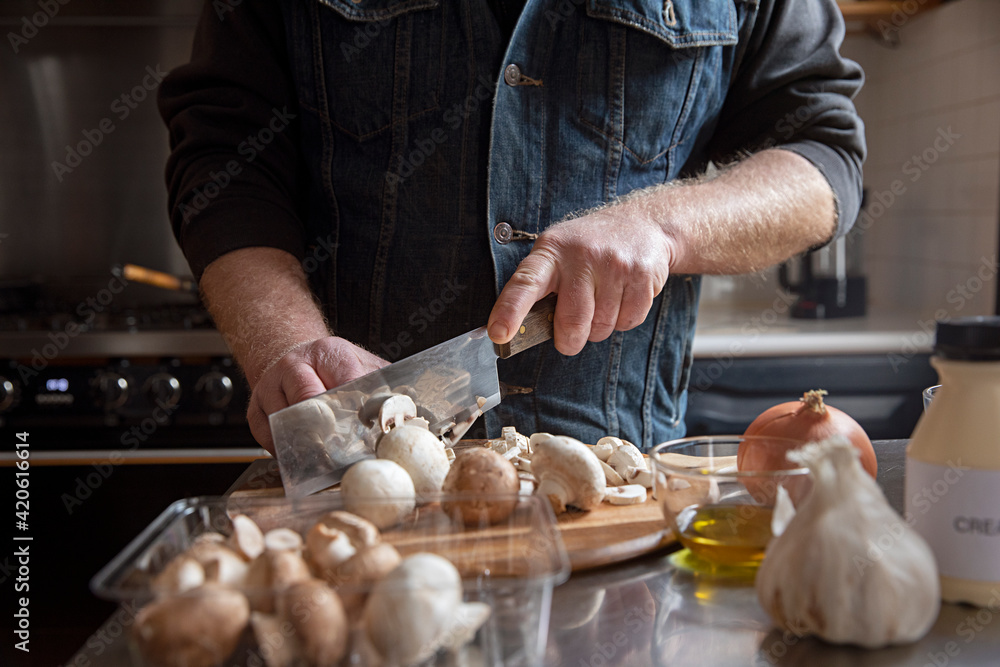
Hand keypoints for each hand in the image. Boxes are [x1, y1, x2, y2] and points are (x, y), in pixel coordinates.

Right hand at [247, 336, 387, 453]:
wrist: (295, 360)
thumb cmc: (334, 368)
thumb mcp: (364, 365)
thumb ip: (383, 385)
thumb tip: (411, 408)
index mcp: (328, 352)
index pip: (343, 382)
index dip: (356, 409)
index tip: (367, 429)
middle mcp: (293, 365)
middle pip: (308, 401)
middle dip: (328, 428)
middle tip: (345, 450)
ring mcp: (270, 387)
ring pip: (285, 422)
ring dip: (306, 443)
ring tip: (326, 457)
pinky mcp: (255, 409)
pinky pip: (267, 438)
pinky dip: (286, 451)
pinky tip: (303, 455)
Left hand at [487, 210, 674, 354]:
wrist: (641, 222)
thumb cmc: (588, 248)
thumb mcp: (557, 254)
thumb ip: (542, 289)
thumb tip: (526, 333)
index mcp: (551, 251)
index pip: (525, 283)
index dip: (509, 311)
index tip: (498, 333)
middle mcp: (582, 256)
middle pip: (572, 323)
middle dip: (569, 340)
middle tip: (570, 334)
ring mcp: (615, 264)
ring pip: (602, 327)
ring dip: (599, 328)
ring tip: (602, 300)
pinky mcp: (642, 275)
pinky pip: (629, 321)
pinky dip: (623, 320)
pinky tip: (622, 297)